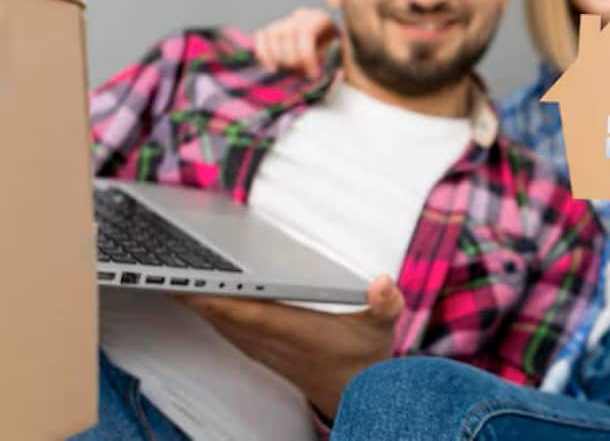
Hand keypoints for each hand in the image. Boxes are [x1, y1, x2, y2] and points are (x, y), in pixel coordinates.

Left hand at [178, 275, 404, 419]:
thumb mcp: (383, 329)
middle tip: (169, 269)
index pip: (254, 314)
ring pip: (222, 324)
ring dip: (198, 303)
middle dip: (197, 293)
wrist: (355, 394)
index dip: (225, 300)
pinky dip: (210, 313)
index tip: (198, 285)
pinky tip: (199, 300)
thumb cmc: (364, 358)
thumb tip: (383, 284)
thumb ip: (386, 304)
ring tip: (175, 277)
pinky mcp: (261, 351)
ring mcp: (265, 349)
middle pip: (227, 317)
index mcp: (300, 332)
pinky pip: (227, 331)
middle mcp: (275, 342)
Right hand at [253, 7, 337, 77]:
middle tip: (299, 73)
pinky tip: (272, 68)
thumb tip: (324, 73)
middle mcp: (299, 16)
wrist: (327, 48)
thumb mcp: (340, 56)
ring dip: (278, 57)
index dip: (306, 54)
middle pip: (286, 32)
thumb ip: (334, 62)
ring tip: (289, 71)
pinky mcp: (271, 30)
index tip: (311, 73)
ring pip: (271, 34)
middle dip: (291, 58)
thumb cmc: (335, 53)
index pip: (306, 31)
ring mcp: (284, 21)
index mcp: (319, 18)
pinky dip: (263, 53)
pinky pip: (260, 37)